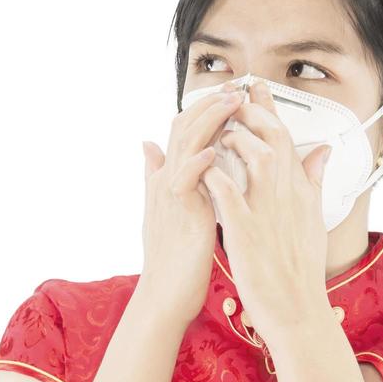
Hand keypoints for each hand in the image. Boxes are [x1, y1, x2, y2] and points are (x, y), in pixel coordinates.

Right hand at [137, 85, 244, 317]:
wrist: (167, 292)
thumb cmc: (176, 256)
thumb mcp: (166, 209)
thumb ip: (158, 175)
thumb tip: (147, 145)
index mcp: (168, 178)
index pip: (184, 130)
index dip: (204, 109)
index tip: (230, 94)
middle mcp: (166, 180)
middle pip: (184, 129)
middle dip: (210, 106)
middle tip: (235, 88)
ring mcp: (170, 195)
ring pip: (184, 147)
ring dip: (209, 122)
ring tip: (230, 103)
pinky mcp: (179, 213)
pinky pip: (185, 182)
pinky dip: (197, 163)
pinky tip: (212, 149)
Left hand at [199, 80, 334, 341]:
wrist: (298, 311)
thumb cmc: (299, 267)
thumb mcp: (312, 219)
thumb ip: (312, 182)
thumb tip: (320, 150)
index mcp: (300, 192)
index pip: (286, 139)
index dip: (269, 110)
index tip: (254, 87)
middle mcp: (289, 197)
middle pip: (276, 141)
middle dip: (254, 113)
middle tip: (233, 94)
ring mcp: (270, 214)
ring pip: (260, 162)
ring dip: (239, 141)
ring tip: (220, 132)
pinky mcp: (249, 235)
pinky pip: (233, 199)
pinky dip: (219, 180)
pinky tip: (205, 169)